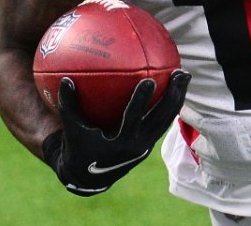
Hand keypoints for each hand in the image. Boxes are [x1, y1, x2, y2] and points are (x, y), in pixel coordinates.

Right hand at [42, 70, 189, 195]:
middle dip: (172, 95)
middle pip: (161, 118)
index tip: (149, 81)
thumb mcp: (72, 129)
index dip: (141, 100)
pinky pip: (163, 121)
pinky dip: (170, 104)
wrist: (89, 176)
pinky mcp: (149, 143)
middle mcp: (138, 145)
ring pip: (167, 119)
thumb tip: (66, 80)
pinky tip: (174, 87)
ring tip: (184, 76)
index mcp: (120, 143)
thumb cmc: (78, 148)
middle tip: (180, 73)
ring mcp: (146, 145)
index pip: (133, 119)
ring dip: (177, 98)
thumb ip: (68, 105)